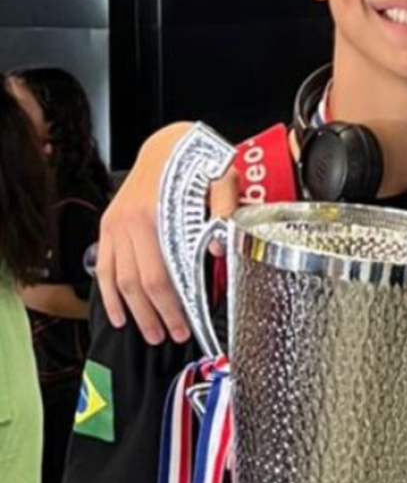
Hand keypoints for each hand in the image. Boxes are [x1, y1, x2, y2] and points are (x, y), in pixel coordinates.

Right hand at [97, 122, 239, 344]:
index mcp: (157, 216)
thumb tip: (219, 249)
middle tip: (169, 337)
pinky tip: (118, 314)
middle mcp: (131, 223)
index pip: (163, 278)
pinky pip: (104, 266)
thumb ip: (225, 212)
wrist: (167, 145)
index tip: (185, 328)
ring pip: (119, 280)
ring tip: (148, 333)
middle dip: (155, 317)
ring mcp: (116, 225)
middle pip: (140, 285)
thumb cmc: (196, 164)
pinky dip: (108, 293)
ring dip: (134, 312)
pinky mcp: (108, 225)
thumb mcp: (222, 181)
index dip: (173, 309)